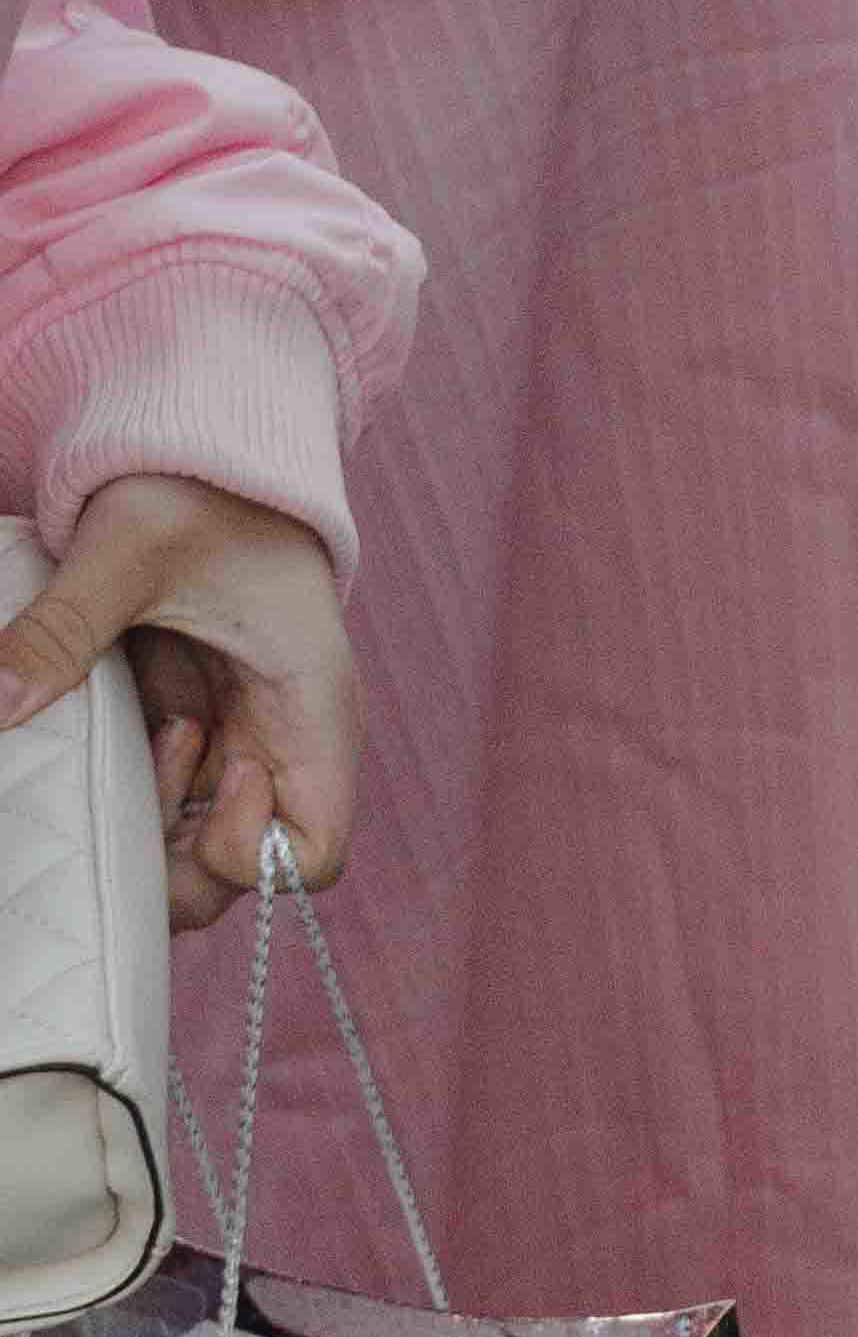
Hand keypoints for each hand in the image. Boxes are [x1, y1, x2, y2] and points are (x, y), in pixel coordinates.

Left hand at [0, 478, 362, 933]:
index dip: (245, 848)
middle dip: (173, 861)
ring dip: (144, 833)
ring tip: (129, 744)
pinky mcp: (201, 738)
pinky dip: (126, 801)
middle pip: (246, 877)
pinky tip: (113, 737)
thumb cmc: (200, 490)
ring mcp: (243, 747)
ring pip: (201, 858)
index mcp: (310, 705)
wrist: (209, 459)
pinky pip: (167, 813)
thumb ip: (65, 627)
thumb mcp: (129, 545)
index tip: (195, 761)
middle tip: (127, 781)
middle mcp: (287, 746)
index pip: (313, 853)